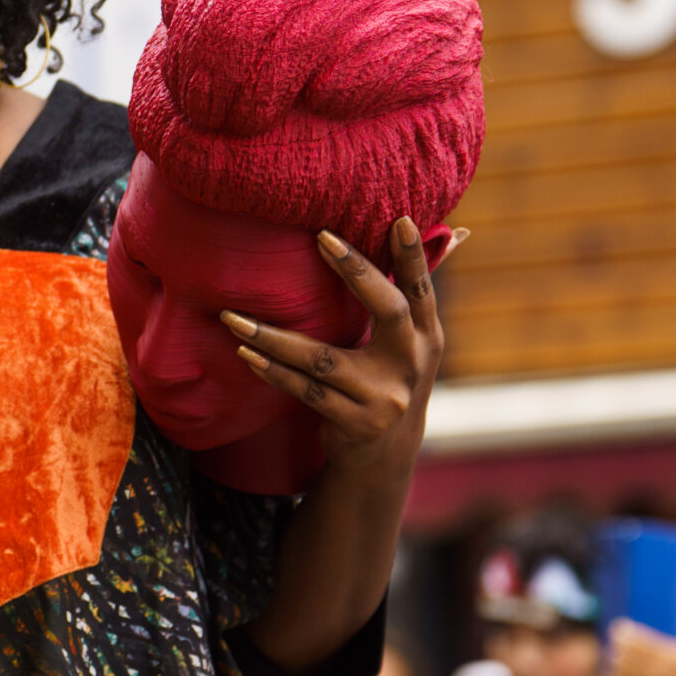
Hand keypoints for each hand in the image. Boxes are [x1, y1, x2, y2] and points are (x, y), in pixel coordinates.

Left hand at [224, 218, 451, 476]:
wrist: (386, 456)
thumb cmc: (389, 378)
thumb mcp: (412, 344)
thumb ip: (411, 294)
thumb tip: (441, 232)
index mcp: (427, 336)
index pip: (421, 288)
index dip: (413, 256)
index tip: (399, 219)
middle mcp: (413, 363)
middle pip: (389, 309)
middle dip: (356, 271)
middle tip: (322, 237)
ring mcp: (385, 397)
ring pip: (322, 359)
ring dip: (273, 338)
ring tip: (234, 318)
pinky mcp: (357, 423)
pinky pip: (305, 391)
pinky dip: (273, 371)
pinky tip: (246, 353)